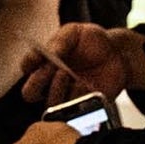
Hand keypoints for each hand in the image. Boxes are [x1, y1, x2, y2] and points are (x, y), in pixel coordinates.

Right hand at [20, 22, 136, 104]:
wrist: (117, 54)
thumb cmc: (92, 41)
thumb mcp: (75, 33)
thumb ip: (60, 42)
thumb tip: (48, 54)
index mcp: (43, 62)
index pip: (27, 66)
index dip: (29, 63)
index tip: (40, 56)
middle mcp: (49, 82)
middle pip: (30, 93)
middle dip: (37, 83)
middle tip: (53, 69)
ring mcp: (64, 96)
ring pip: (50, 104)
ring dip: (57, 89)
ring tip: (70, 75)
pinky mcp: (81, 106)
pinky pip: (73, 110)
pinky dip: (77, 97)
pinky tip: (86, 84)